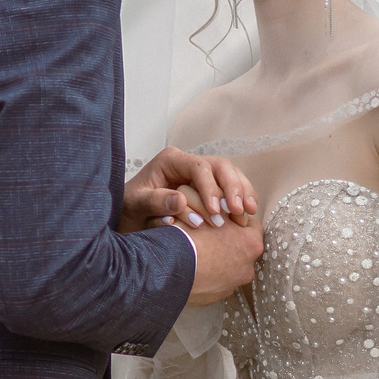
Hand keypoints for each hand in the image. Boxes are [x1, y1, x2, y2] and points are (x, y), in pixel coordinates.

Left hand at [123, 147, 258, 234]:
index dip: (210, 188)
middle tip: (237, 212)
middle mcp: (188, 163)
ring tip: (247, 213)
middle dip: (233, 188)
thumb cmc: (130, 208)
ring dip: (243, 193)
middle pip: (220, 166)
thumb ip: (155, 202)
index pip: (198, 167)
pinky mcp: (210, 188)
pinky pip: (232, 188)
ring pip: (231, 175)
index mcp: (171, 161)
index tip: (215, 211)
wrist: (130, 217)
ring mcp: (201, 174)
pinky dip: (242, 199)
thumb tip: (181, 201)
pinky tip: (247, 215)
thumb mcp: (135, 205)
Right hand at [180, 206, 263, 301]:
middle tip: (209, 234)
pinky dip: (209, 275)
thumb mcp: (207, 211)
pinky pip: (217, 282)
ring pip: (230, 267)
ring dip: (219, 260)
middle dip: (229, 242)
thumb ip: (223, 211)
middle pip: (242, 249)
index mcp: (251, 243)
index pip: (251, 225)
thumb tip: (225, 210)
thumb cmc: (188, 236)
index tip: (221, 217)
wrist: (167, 268)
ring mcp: (233, 285)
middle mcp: (248, 268)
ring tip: (198, 252)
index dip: (235, 219)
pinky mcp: (217, 297)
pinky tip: (194, 267)